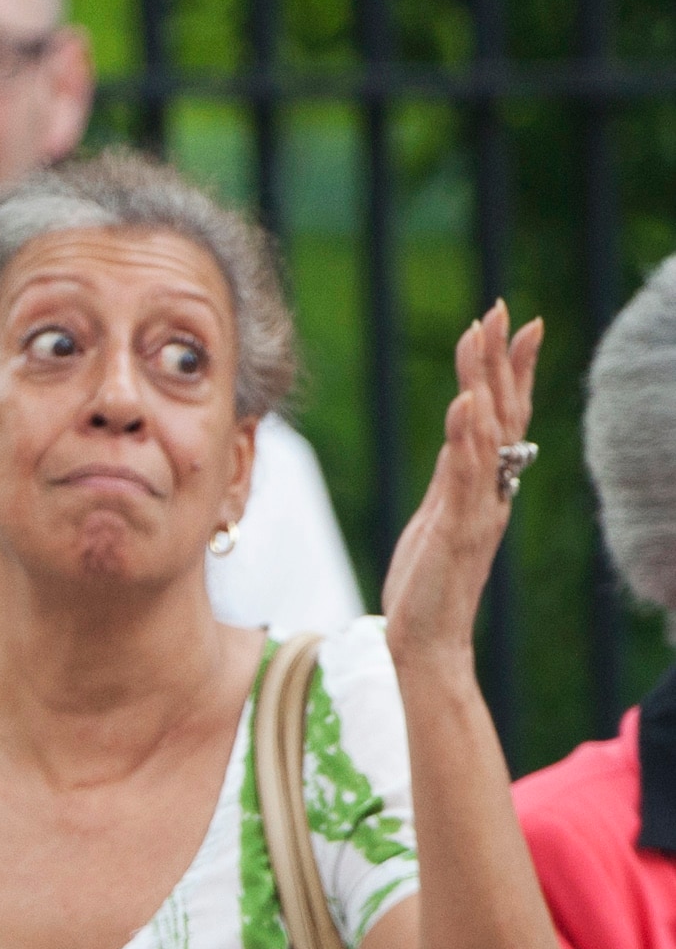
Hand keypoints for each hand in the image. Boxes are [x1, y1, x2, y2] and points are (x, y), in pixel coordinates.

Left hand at [382, 299, 541, 665]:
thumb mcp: (440, 513)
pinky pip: (465, 478)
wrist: (427, 639)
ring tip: (480, 338)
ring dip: (484, 384)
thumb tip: (462, 432)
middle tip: (504, 308)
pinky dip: (466, 440)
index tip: (520, 322)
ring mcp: (478, 508)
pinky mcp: (457, 530)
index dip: (512, 369)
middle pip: (502, 412)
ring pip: (487, 435)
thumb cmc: (429, 581)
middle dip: (502, 359)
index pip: (504, 415)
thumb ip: (455, 474)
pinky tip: (465, 405)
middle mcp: (490, 490)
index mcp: (484, 484)